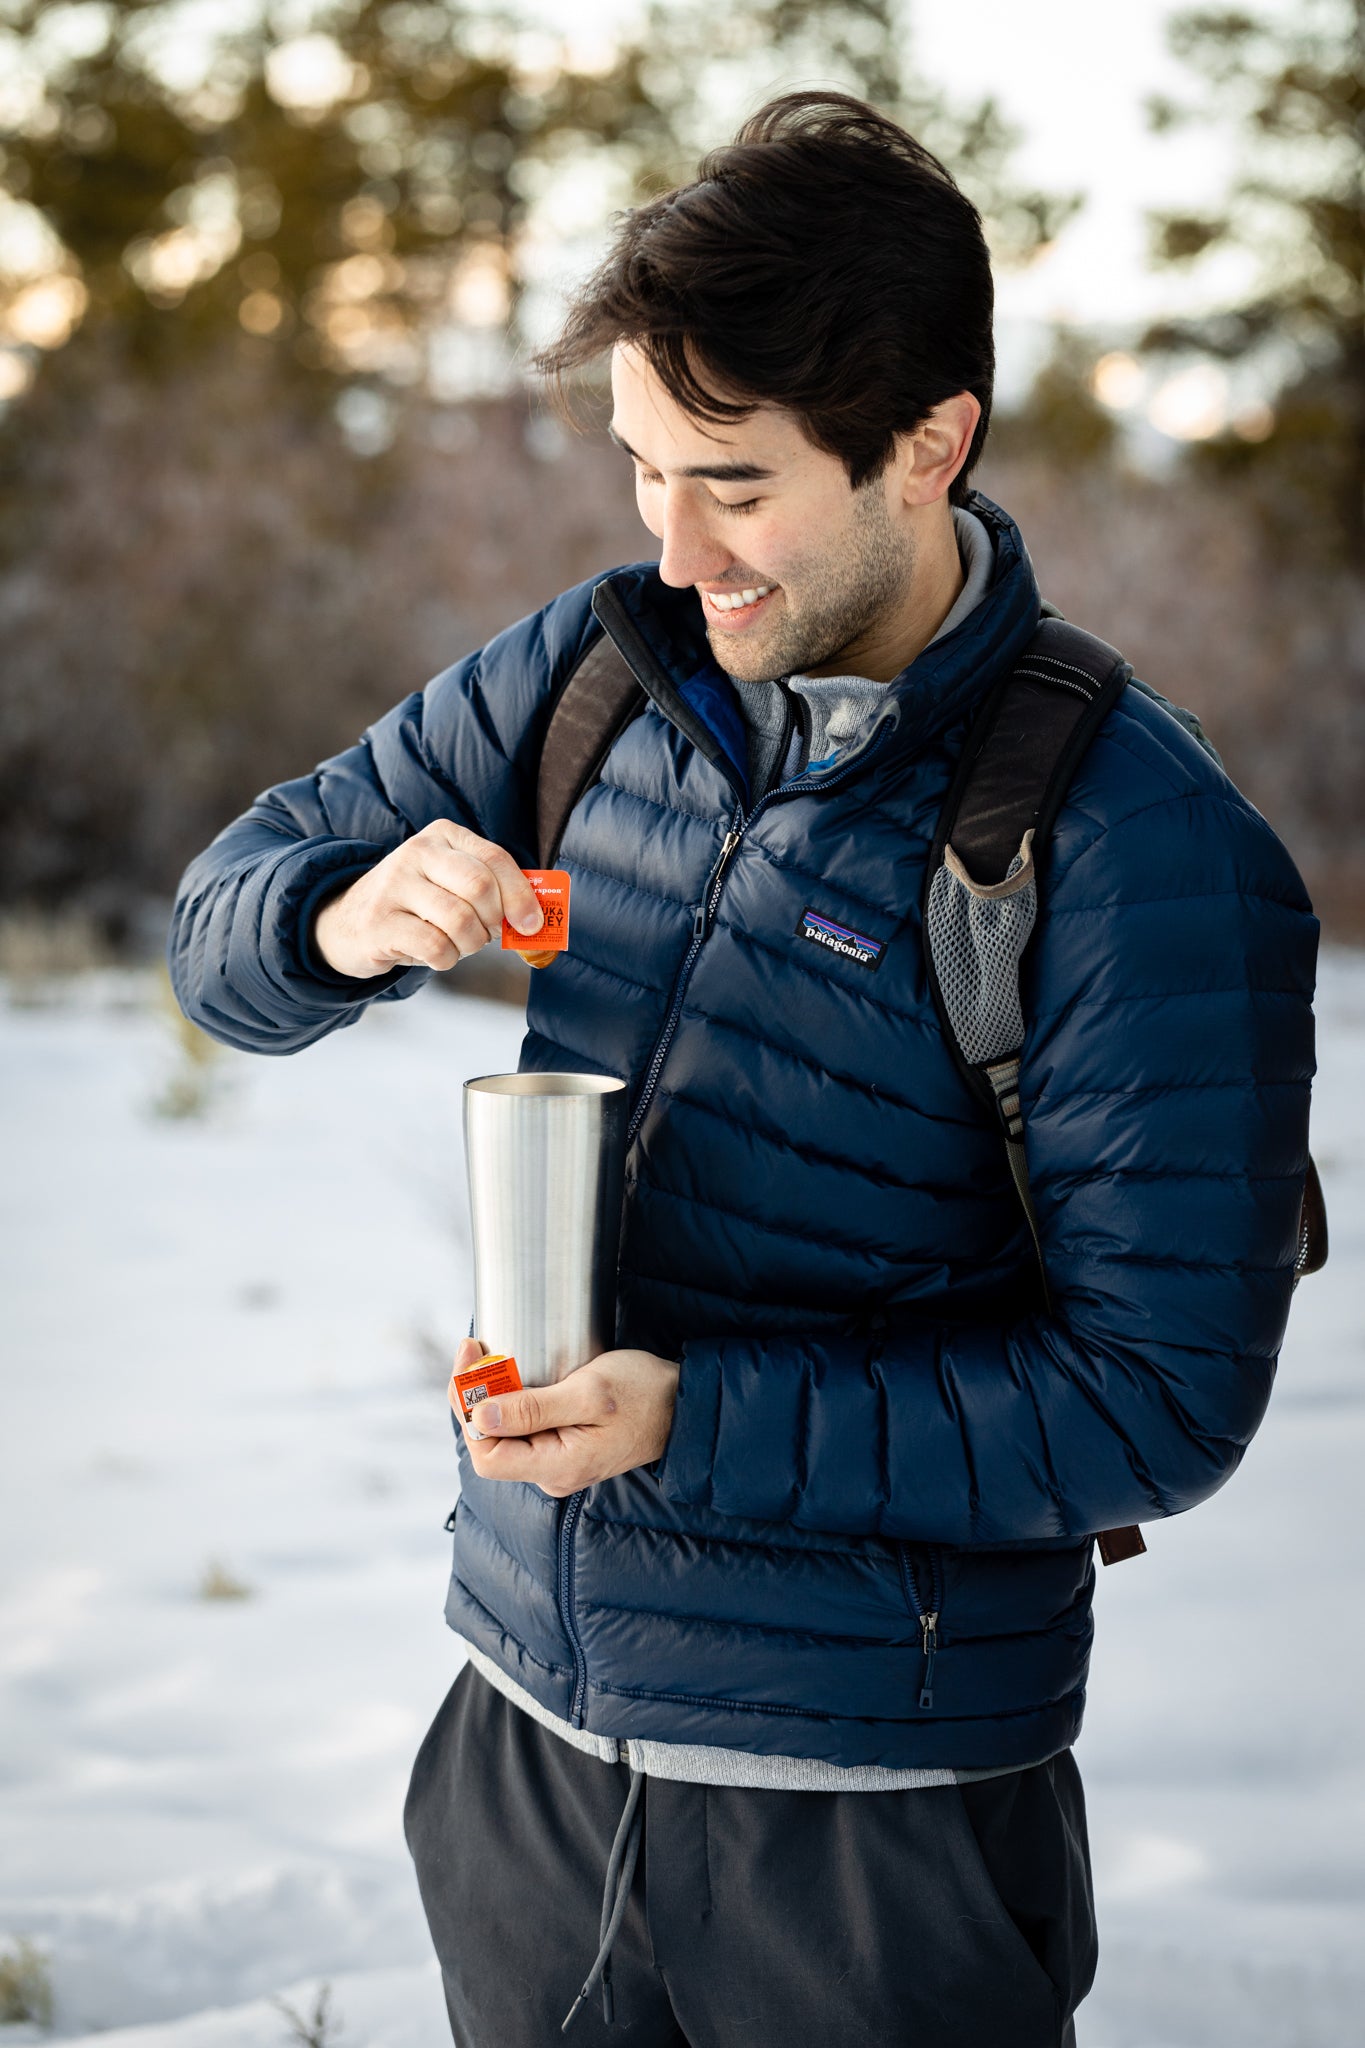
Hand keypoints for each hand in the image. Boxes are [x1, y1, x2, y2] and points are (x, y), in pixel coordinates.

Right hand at [313, 820, 542, 978]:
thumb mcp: (451, 883)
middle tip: (486, 934)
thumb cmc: (415, 905)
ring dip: (470, 945)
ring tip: (457, 943)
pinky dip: (445, 959)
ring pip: (460, 921)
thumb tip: (534, 920)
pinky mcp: (379, 921)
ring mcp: (394, 885)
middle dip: (493, 921)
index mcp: (443, 836)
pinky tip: (433, 953)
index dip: (521, 895)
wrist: (347, 920)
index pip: (495, 858)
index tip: (531, 923)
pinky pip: (436, 947)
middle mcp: (417, 852)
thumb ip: (492, 891)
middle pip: (480, 888)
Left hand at [451, 1339, 679, 1495]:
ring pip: (503, 1433)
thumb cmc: (643, 1393)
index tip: (469, 1360)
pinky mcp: (562, 1446)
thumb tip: (479, 1418)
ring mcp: (556, 1462)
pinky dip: (510, 1398)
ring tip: (489, 1354)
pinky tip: (511, 1372)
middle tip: (475, 1347)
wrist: (682, 1404)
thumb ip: (533, 1409)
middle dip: (474, 1395)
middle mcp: (551, 1473)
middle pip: (490, 1443)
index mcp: (557, 1467)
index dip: (468, 1411)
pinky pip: (522, 1427)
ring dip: (491, 1394)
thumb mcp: (589, 1393)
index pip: (487, 1456)